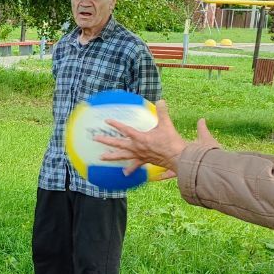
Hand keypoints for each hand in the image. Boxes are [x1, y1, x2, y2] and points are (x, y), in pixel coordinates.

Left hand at [98, 100, 217, 176]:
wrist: (178, 158)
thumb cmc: (172, 142)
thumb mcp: (166, 125)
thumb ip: (162, 112)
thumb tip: (161, 100)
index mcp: (140, 138)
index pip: (125, 130)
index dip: (115, 124)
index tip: (107, 121)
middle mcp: (137, 147)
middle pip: (118, 144)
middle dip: (106, 141)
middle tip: (95, 138)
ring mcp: (139, 155)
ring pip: (122, 156)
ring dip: (111, 156)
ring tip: (101, 157)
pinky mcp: (144, 161)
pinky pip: (135, 165)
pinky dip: (130, 169)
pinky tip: (124, 173)